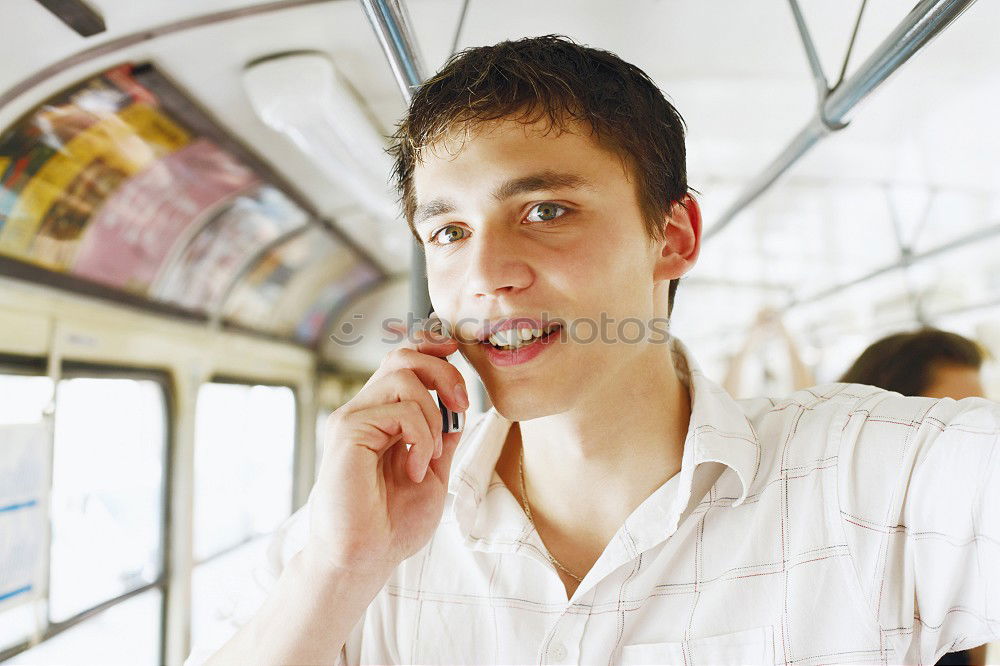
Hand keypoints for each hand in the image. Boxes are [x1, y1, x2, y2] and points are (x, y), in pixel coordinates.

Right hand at [304, 328, 468, 577]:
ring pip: (404, 374)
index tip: (456, 356)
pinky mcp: (347, 430)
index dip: (430, 348)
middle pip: (403, 355)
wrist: (364, 559)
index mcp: (382, 417)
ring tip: (429, 457)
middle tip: (462, 407)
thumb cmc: (393, 524)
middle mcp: (364, 411)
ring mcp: (353, 418)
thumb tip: (459, 408)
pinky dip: (421, 438)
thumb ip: (442, 438)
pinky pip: (400, 410)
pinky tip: (414, 470)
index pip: (402, 361)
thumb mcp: (432, 472)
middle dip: (444, 373)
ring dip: (434, 416)